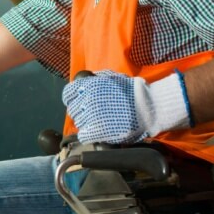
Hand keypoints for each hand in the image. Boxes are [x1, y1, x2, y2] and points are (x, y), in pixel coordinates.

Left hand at [62, 70, 191, 144]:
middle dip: (81, 111)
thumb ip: (95, 79)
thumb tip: (85, 80)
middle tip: (91, 113)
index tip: (78, 102)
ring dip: (86, 123)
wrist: (146, 107)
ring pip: (78, 123)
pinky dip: (88, 135)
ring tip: (97, 122)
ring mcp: (91, 116)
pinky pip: (83, 136)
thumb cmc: (131, 91)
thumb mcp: (111, 77)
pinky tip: (95, 132)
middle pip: (73, 110)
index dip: (72, 99)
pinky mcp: (97, 131)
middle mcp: (86, 100)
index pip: (68, 94)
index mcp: (88, 86)